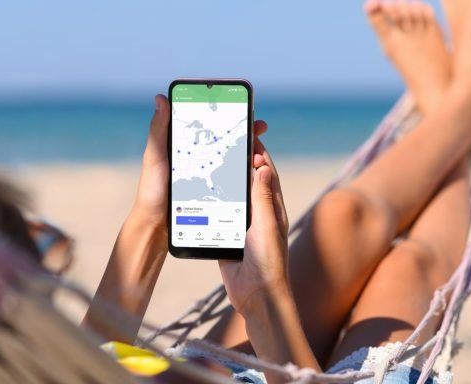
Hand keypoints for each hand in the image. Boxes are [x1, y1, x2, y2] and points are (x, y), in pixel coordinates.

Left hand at [131, 95, 269, 229]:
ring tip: (259, 153)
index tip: (244, 108)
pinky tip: (255, 173)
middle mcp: (199, 159)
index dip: (227, 115)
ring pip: (233, 161)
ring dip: (249, 154)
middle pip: (226, 141)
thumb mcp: (154, 157)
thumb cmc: (152, 190)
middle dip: (245, 133)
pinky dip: (245, 176)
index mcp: (185, 146)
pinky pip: (232, 182)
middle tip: (259, 129)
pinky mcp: (214, 194)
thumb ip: (159, 129)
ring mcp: (208, 176)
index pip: (209, 125)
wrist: (156, 226)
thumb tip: (160, 98)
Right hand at [219, 138, 289, 314]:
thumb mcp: (265, 226)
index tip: (248, 134)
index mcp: (273, 208)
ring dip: (222, 182)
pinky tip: (197, 194)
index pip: (266, 173)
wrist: (257, 297)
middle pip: (247, 181)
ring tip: (207, 162)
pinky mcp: (227, 238)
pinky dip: (210, 205)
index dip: (259, 153)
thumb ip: (263, 198)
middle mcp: (259, 214)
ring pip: (231, 197)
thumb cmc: (268, 262)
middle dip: (238, 163)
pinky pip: (218, 217)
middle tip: (222, 143)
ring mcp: (242, 226)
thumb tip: (263, 167)